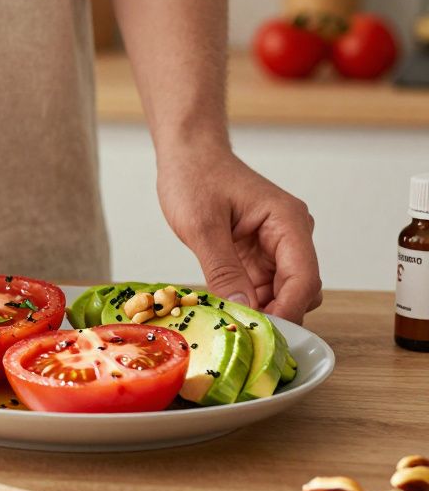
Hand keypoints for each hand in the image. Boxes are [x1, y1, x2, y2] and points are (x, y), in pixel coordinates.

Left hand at [157, 151, 321, 322]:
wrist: (187, 156)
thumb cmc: (195, 177)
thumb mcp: (202, 226)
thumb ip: (223, 270)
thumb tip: (243, 310)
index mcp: (288, 222)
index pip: (304, 277)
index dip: (288, 311)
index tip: (265, 334)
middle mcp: (290, 235)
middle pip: (299, 290)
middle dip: (277, 314)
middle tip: (244, 334)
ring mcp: (275, 246)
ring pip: (282, 293)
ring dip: (261, 310)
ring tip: (231, 324)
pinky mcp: (257, 255)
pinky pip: (261, 287)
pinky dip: (247, 301)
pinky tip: (227, 311)